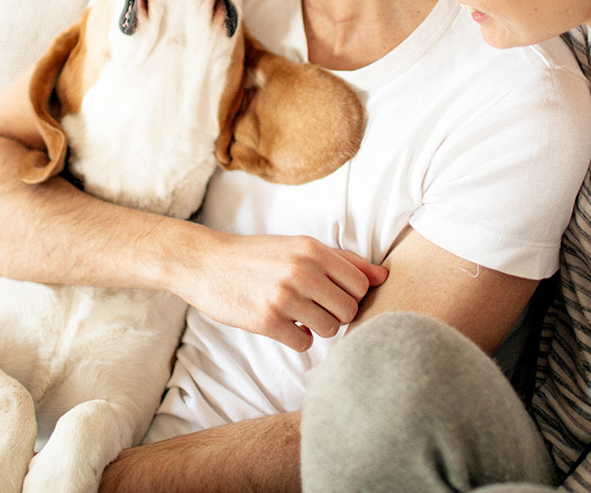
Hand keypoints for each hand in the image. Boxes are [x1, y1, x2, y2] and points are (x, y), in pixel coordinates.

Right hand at [181, 232, 387, 350]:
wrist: (206, 263)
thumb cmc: (258, 256)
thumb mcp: (298, 247)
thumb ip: (342, 261)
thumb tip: (383, 276)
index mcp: (312, 249)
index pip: (360, 285)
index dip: (349, 295)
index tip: (331, 294)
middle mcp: (302, 270)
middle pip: (350, 310)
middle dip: (336, 313)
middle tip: (314, 307)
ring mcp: (284, 296)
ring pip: (331, 329)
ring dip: (318, 327)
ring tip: (298, 314)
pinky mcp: (267, 320)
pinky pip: (304, 343)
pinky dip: (297, 338)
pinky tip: (282, 324)